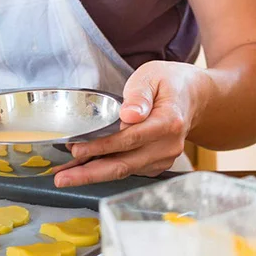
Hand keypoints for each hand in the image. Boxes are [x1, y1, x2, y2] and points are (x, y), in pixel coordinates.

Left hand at [53, 61, 207, 187]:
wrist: (194, 96)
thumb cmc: (169, 83)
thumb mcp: (152, 76)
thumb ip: (139, 95)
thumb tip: (129, 115)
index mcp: (168, 122)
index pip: (129, 139)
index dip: (100, 146)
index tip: (76, 149)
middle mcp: (168, 146)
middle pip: (123, 164)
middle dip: (89, 173)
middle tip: (61, 179)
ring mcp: (163, 157)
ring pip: (123, 170)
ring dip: (92, 174)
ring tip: (64, 176)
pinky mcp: (156, 163)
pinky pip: (127, 169)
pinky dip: (103, 170)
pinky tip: (82, 169)